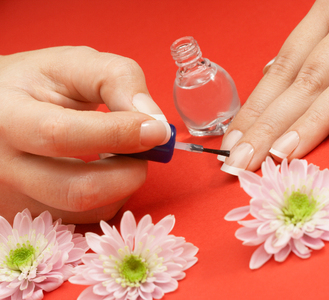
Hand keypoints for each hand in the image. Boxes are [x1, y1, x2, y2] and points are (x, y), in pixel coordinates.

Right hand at [0, 46, 169, 222]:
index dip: (118, 134)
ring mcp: (16, 198)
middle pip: (78, 189)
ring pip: (88, 210)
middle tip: (146, 146)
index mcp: (6, 118)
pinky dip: (110, 194)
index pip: (61, 135)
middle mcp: (4, 167)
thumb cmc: (34, 85)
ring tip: (119, 150)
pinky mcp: (32, 215)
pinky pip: (86, 218)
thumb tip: (153, 121)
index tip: (157, 129)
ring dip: (123, 183)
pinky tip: (102, 167)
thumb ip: (116, 80)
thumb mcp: (71, 64)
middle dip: (130, 170)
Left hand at [220, 0, 328, 174]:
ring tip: (281, 154)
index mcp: (328, 13)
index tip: (234, 142)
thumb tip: (270, 73)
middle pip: (305, 80)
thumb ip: (311, 46)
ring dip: (310, 121)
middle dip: (270, 125)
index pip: (283, 69)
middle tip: (244, 160)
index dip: (256, 108)